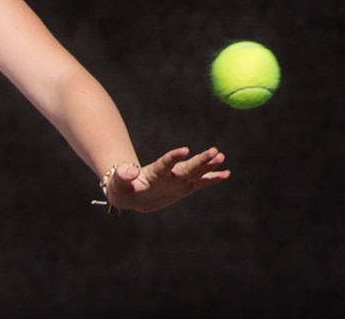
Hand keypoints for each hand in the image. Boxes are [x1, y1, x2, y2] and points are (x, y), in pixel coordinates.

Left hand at [106, 147, 229, 212]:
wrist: (131, 194)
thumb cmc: (122, 187)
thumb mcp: (119, 183)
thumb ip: (124, 175)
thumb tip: (129, 171)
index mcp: (154, 172)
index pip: (165, 163)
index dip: (173, 157)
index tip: (185, 150)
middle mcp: (169, 174)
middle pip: (187, 167)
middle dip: (200, 160)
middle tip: (215, 151)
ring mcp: (178, 180)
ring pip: (196, 172)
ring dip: (208, 165)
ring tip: (221, 156)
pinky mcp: (184, 188)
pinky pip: (200, 183)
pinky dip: (212, 178)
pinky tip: (226, 174)